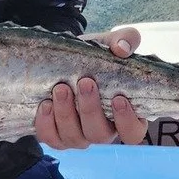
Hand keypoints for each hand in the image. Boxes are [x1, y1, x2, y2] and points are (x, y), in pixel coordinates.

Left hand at [35, 26, 147, 148]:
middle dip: (90, 110)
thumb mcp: (111, 44)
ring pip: (75, 138)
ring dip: (66, 114)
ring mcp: (79, 136)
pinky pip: (51, 138)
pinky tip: (45, 104)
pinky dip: (46, 124)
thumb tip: (121, 48)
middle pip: (100, 135)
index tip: (119, 98)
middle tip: (84, 82)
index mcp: (124, 115)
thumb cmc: (95, 57)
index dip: (127, 121)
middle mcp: (102, 130)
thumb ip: (125, 40)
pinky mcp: (56, 135)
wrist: (63, 59)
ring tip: (60, 89)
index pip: (133, 132)